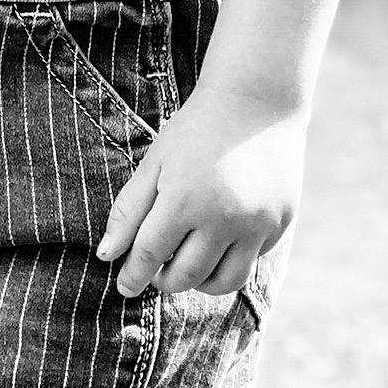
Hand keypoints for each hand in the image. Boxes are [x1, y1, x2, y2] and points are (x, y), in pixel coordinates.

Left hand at [96, 87, 304, 297]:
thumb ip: (129, 211)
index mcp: (184, 200)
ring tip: (188, 264)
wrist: (257, 100)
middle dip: (164, 279)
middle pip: (186, 277)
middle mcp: (224, 219)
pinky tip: (221, 237)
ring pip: (224, 282)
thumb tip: (106, 255)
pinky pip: (252, 260)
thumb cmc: (196, 129)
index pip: (149, 255)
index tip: (124, 287)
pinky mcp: (282, 222)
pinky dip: (232, 258)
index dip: (133, 276)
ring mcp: (258, 224)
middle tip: (157, 268)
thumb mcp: (155, 162)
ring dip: (200, 282)